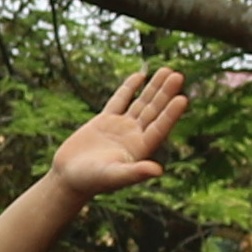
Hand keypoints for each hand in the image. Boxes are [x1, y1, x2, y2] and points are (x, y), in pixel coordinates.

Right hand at [49, 65, 188, 203]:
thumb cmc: (91, 181)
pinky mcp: (105, 120)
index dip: (171, 114)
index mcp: (140, 149)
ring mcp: (121, 127)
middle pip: (154, 111)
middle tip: (178, 76)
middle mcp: (134, 136)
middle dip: (165, 94)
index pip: (159, 128)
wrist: (69, 177)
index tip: (182, 98)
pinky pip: (120, 100)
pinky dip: (130, 88)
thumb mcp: (114, 176)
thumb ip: (135, 172)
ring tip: (167, 70)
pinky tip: (140, 75)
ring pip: (141, 103)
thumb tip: (158, 171)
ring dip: (154, 87)